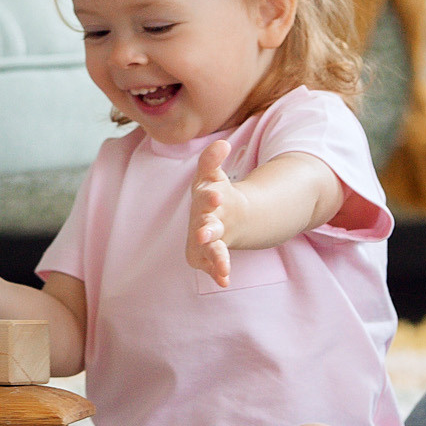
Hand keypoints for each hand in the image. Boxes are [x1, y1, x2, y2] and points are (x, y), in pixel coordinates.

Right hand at [187, 140, 242, 285]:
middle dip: (206, 228)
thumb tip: (223, 144)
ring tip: (223, 266)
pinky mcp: (204, 257)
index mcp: (203, 198)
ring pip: (210, 249)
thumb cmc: (212, 193)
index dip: (210, 196)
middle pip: (204, 224)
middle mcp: (200, 220)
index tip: (218, 196)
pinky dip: (218, 272)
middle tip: (207, 233)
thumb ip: (213, 160)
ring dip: (215, 256)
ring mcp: (202, 240)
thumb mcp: (213, 175)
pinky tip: (224, 281)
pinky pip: (213, 265)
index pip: (205, 195)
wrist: (215, 217)